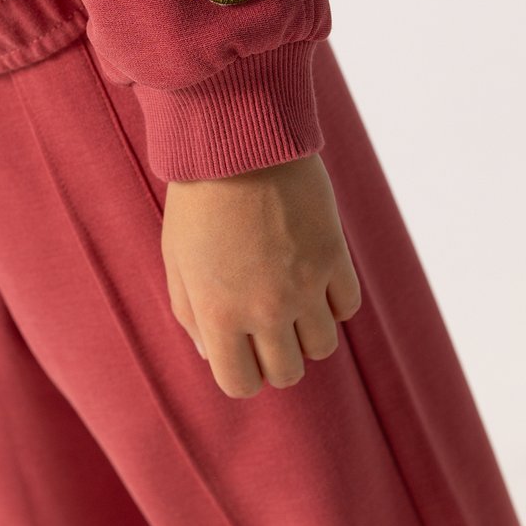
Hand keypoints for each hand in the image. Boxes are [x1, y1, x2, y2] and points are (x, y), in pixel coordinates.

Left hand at [161, 152, 360, 397]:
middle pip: (288, 374)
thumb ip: (190, 313)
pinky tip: (314, 275)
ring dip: (308, 331)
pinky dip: (334, 301)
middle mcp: (265, 310)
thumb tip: (212, 354)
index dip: (241, 373)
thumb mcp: (177, 258)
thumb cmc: (197, 198)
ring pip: (324, 347)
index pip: (240, 384)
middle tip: (266, 324)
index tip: (240, 350)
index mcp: (218, 314)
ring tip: (291, 297)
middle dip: (276, 357)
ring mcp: (304, 286)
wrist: (237, 142)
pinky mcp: (334, 257)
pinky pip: (348, 307)